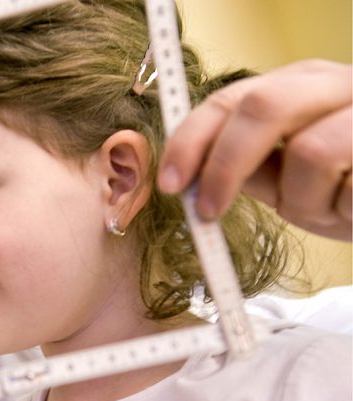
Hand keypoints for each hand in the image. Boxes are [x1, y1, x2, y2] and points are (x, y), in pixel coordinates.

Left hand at [159, 59, 351, 240]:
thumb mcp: (294, 179)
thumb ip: (249, 169)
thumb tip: (189, 179)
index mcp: (303, 85)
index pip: (231, 99)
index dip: (192, 140)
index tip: (170, 183)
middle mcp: (339, 83)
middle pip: (261, 106)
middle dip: (224, 165)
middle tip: (207, 212)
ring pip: (309, 152)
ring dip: (304, 200)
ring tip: (330, 210)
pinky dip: (347, 211)